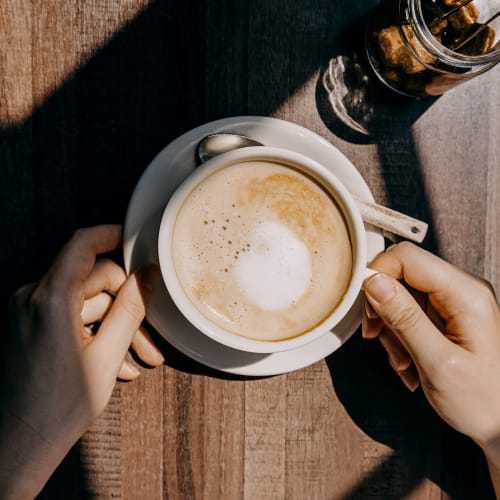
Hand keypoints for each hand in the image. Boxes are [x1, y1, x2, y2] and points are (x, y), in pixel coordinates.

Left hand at [0, 225, 163, 498]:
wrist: (18, 447)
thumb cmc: (59, 407)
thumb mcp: (107, 355)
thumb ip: (130, 308)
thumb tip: (149, 275)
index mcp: (50, 299)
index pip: (82, 245)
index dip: (111, 235)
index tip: (134, 240)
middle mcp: (33, 299)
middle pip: (91, 281)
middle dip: (125, 305)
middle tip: (149, 337)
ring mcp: (28, 313)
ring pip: (84, 303)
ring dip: (113, 326)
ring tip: (137, 358)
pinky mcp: (28, 327)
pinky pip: (69, 317)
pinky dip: (93, 332)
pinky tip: (115, 362)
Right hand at [362, 242, 499, 493]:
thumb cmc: (483, 401)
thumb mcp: (437, 363)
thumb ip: (404, 318)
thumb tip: (373, 282)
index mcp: (465, 294)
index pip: (407, 257)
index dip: (378, 275)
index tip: (365, 308)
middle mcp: (460, 290)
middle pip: (401, 276)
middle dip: (383, 309)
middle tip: (378, 338)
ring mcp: (453, 303)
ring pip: (400, 297)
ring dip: (391, 329)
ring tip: (403, 361)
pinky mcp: (446, 316)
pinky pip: (409, 314)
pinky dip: (400, 337)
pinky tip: (409, 362)